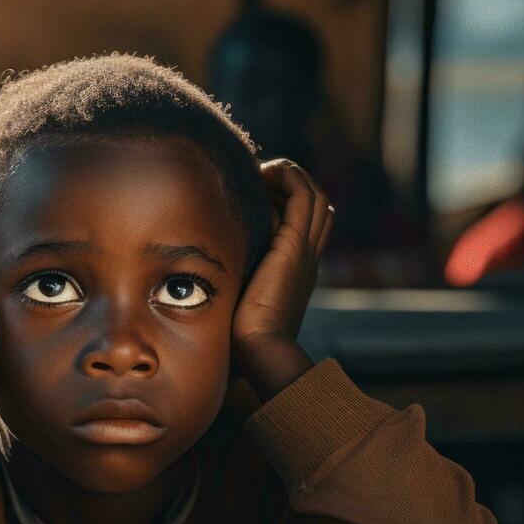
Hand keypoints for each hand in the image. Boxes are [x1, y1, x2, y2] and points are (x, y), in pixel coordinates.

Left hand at [231, 159, 332, 397]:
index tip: (256, 197)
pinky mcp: (294, 246)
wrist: (259, 350)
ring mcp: (304, 251)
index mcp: (297, 272)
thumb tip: (206, 272)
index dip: (286, 205)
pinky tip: (261, 174)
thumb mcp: (238, 302)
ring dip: (290, 177)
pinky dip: (288, 177)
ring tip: (261, 173)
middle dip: (290, 186)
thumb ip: (232, 283)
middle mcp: (307, 258)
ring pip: (315, 196)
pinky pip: (303, 196)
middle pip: (317, 206)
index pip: (306, 227)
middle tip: (258, 181)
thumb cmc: (241, 337)